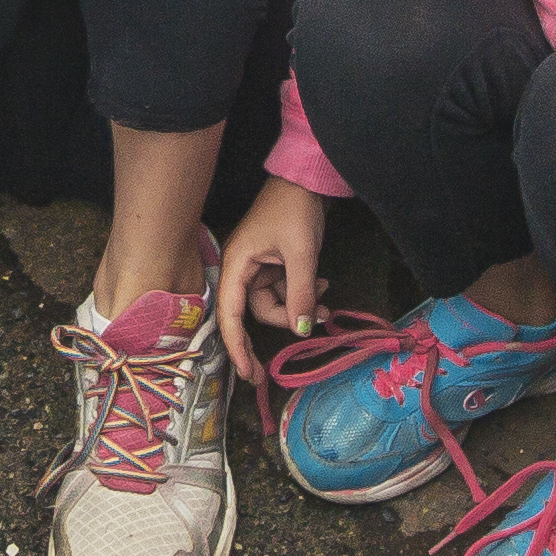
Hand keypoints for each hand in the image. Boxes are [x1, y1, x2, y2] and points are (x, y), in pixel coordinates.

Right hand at [217, 179, 335, 344]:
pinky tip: (322, 285)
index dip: (238, 348)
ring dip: (301, 305)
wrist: (305, 180)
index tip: (251, 375)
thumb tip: (301, 331)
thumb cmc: (294, 210)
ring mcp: (258, 268)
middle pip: (259, 311)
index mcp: (237, 266)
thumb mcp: (302, 254)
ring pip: (276, 303)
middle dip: (288, 319)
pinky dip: (302, 292)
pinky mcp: (274, 265)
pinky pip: (285, 290)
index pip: (230, 316)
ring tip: (325, 296)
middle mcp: (242, 270)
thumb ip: (300, 295)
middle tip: (315, 326)